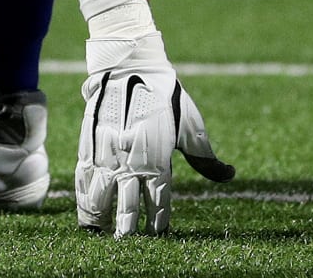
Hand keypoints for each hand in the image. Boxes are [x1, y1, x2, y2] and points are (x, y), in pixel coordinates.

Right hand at [76, 32, 233, 236]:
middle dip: (127, 230)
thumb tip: (230, 175)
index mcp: (158, 159)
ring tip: (101, 236)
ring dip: (99, 220)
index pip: (158, 202)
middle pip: (126, 207)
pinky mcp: (89, 146)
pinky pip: (83, 180)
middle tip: (127, 245)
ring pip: (99, 198)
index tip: (158, 237)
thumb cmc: (167, 96)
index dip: (157, 223)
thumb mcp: (191, 126)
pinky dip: (83, 200)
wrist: (131, 66)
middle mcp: (130, 162)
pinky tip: (85, 213)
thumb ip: (205, 158)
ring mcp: (107, 155)